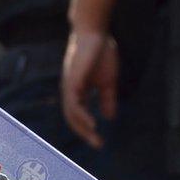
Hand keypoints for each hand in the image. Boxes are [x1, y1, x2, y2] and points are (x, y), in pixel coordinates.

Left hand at [61, 30, 118, 148]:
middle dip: (85, 133)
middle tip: (98, 145)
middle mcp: (71, 93)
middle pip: (74, 119)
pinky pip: (74, 104)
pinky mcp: (71, 83)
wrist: (95, 35)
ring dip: (83, 128)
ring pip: (72, 114)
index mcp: (79, 93)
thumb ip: (107, 99)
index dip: (89, 130)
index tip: (100, 142)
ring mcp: (69, 88)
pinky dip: (82, 115)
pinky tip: (92, 124)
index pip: (80, 117)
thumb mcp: (107, 82)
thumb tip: (110, 118)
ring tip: (95, 138)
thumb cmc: (101, 55)